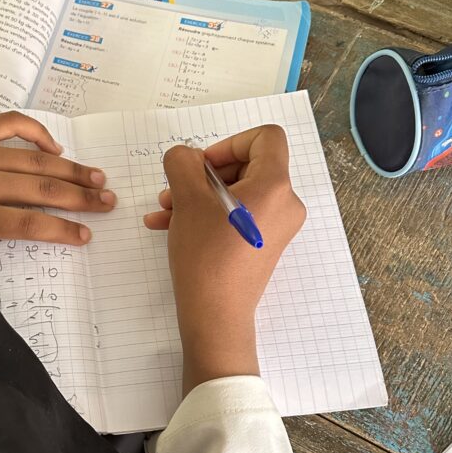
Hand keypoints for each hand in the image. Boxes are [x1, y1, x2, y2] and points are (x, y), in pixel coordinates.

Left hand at [0, 112, 115, 244]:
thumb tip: (14, 237)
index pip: (27, 224)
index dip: (62, 230)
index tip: (86, 235)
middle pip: (41, 191)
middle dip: (80, 199)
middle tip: (109, 203)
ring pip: (36, 161)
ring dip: (71, 170)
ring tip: (98, 179)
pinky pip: (14, 125)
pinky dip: (39, 134)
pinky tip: (54, 149)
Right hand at [144, 125, 305, 392]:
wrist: (216, 315)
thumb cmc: (206, 254)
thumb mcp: (187, 199)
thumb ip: (183, 163)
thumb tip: (185, 157)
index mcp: (276, 185)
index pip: (265, 137)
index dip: (230, 143)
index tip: (202, 166)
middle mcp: (285, 203)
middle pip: (247, 165)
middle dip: (204, 174)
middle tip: (175, 190)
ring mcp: (277, 227)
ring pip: (236, 193)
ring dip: (198, 195)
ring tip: (166, 210)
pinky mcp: (264, 246)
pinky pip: (237, 216)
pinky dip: (207, 215)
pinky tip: (169, 225)